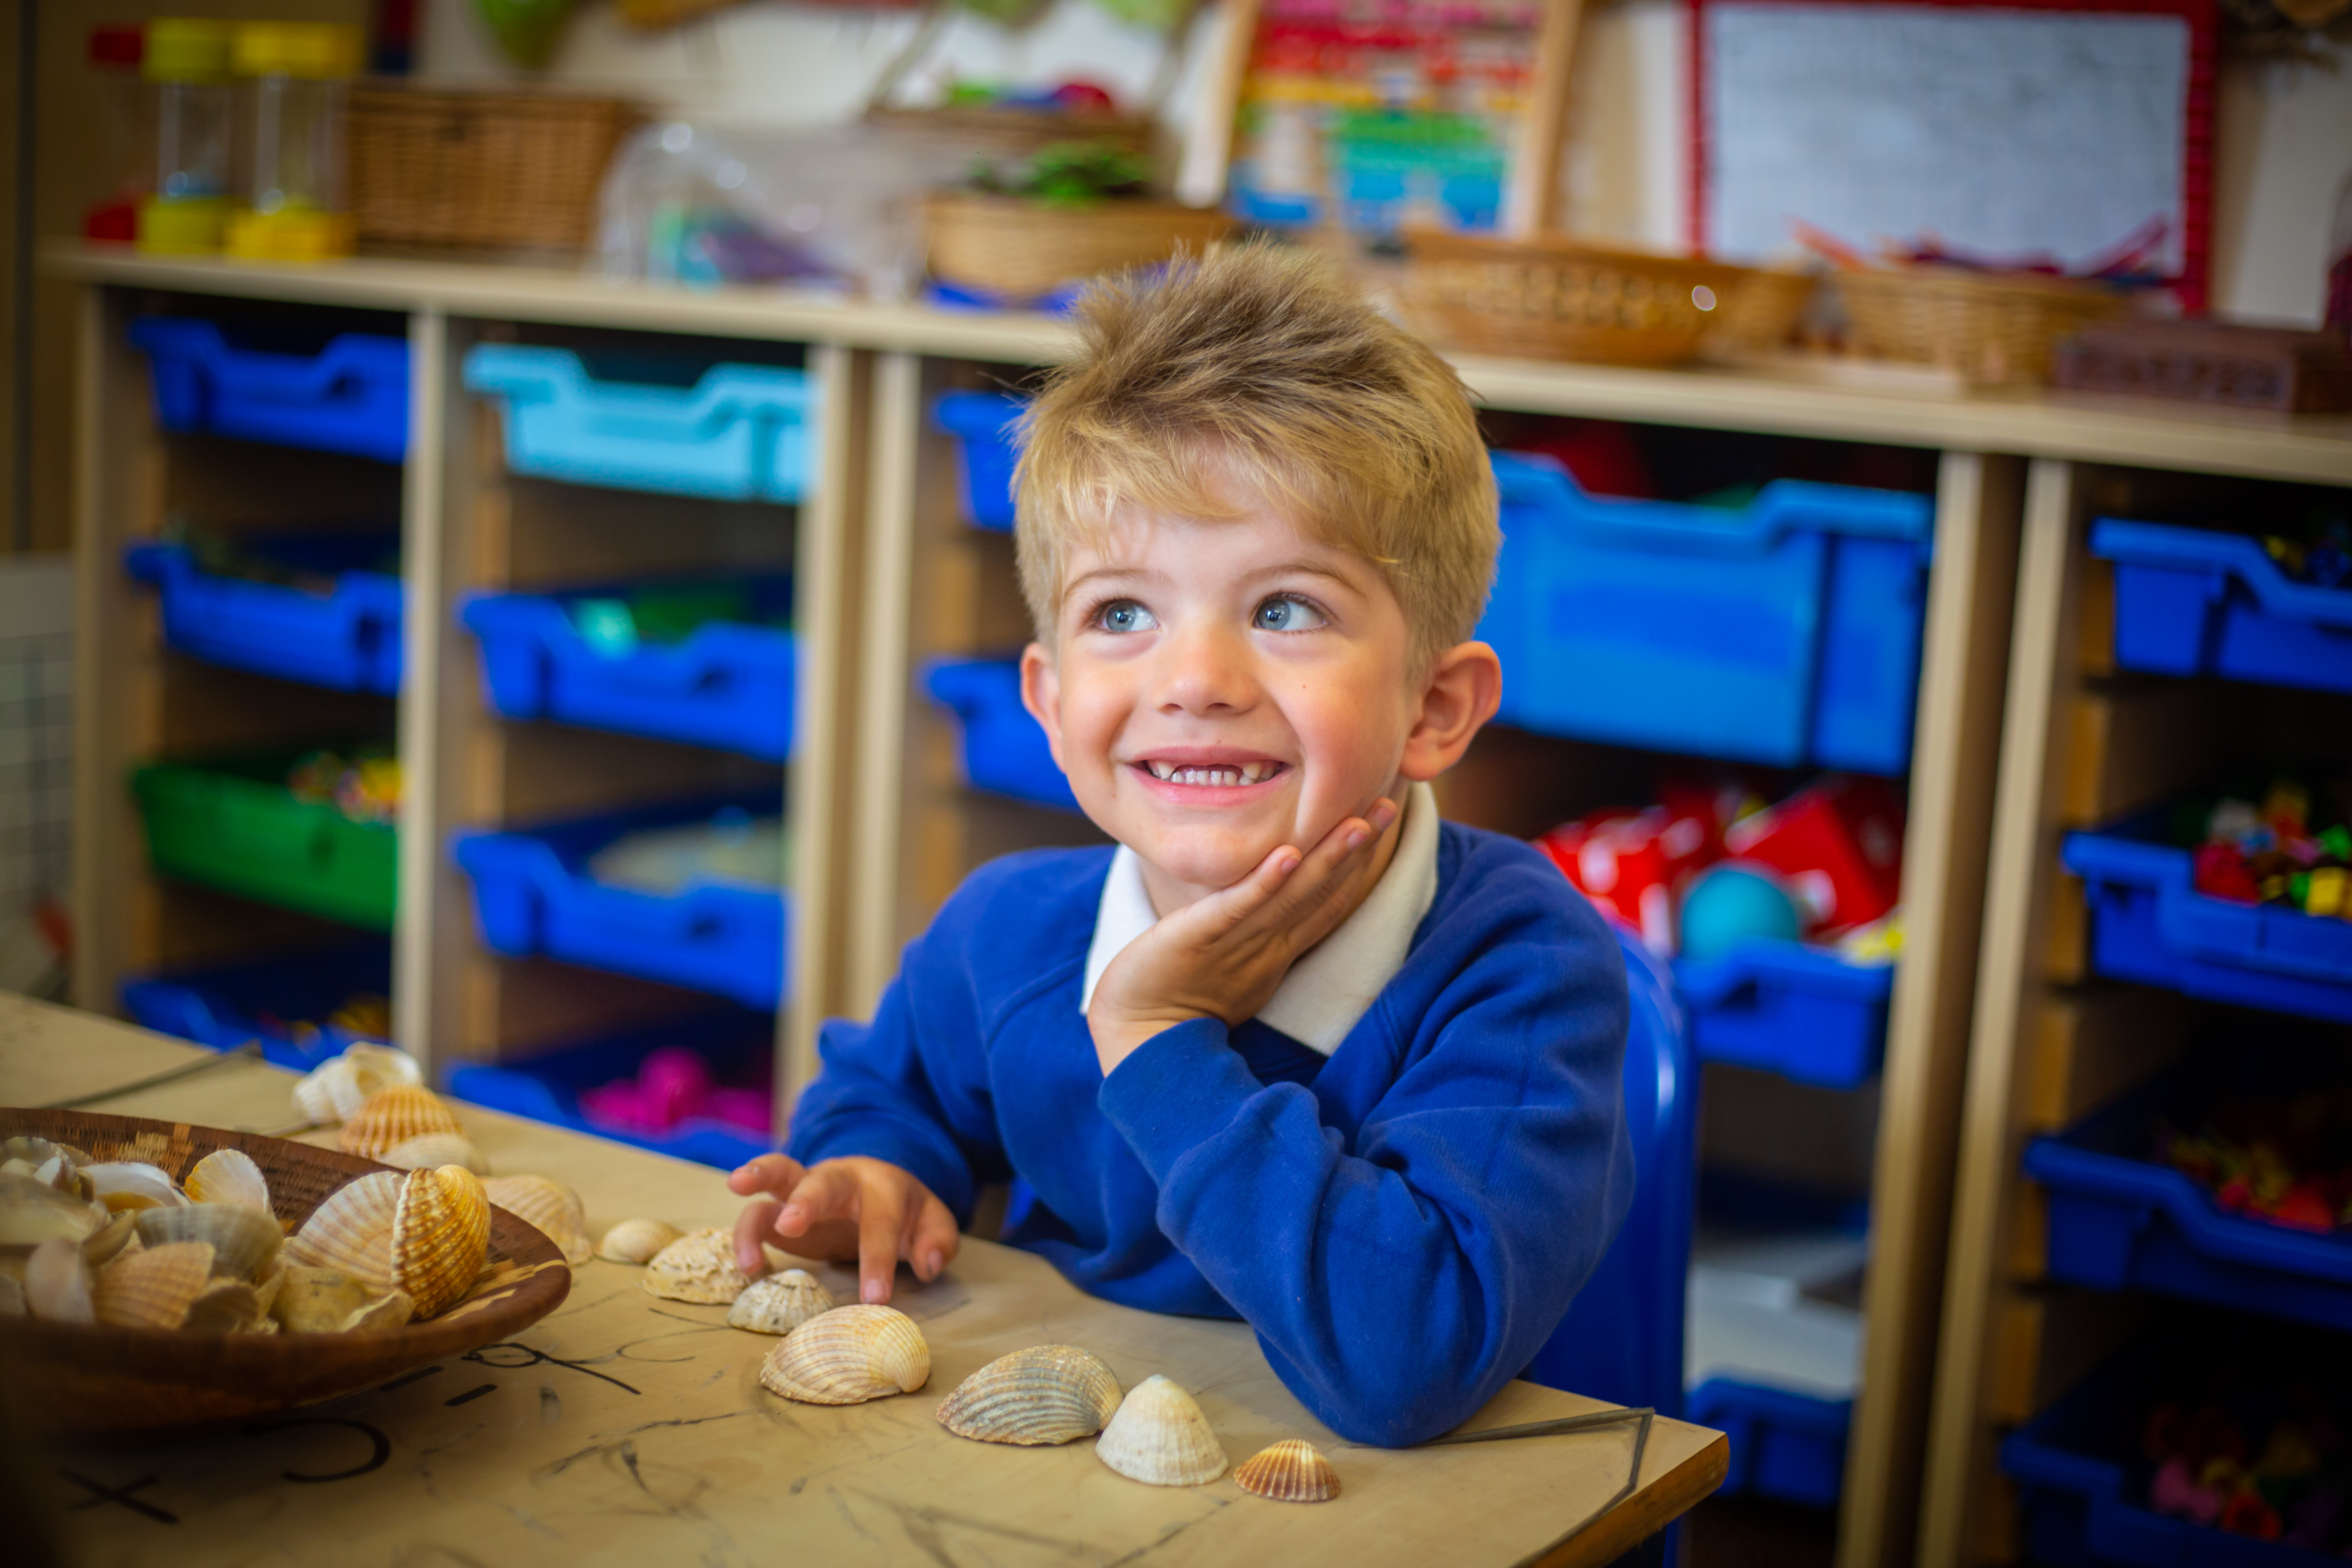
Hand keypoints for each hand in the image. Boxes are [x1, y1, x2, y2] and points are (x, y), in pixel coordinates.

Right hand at [726, 1154, 959, 1304]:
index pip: (880, 1220)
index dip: (877, 1259)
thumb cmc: (906, 1213)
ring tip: (739, 1203)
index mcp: (883, 1184)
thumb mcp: (933, 1224)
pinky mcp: (781, 1208)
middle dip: (807, 1201)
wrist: (879, 1188)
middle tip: (791, 1225)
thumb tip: (928, 1264)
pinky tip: (747, 1266)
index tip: (875, 1298)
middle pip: (822, 1181)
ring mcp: (807, 1187)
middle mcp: (841, 1178)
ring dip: (758, 1184)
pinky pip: (758, 1213)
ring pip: (778, 1174)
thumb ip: (939, 1241)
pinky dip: (747, 1234)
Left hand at [1086, 797, 1399, 1075]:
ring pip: (1292, 896)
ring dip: (1327, 858)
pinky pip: (1238, 908)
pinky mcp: (1200, 938)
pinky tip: (1287, 855)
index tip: (1377, 819)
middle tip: (1388, 804)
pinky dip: (1265, 882)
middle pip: (1321, 892)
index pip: (1326, 901)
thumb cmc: (1177, 993)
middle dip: (1357, 848)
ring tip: (1358, 822)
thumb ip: (1257, 928)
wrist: (1137, 1036)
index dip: (1357, 863)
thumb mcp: (1231, 959)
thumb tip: (1276, 891)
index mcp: (1276, 949)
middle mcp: (1266, 944)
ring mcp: (1237, 942)